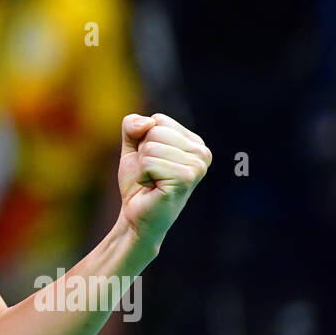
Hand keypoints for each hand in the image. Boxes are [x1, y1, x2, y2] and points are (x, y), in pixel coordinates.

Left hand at [116, 112, 210, 249]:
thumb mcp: (133, 146)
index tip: (152, 161)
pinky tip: (153, 188)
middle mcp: (202, 152)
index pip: (159, 119)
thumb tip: (148, 123)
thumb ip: (133, 124)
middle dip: (143, 153)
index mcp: (195, 142)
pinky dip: (144, 175)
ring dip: (143, 166)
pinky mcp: (186, 178)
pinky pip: (149, 162)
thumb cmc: (139, 181)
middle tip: (152, 173)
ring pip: (150, 146)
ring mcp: (197, 166)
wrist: (136, 214)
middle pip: (155, 131)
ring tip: (153, 181)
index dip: (144, 140)